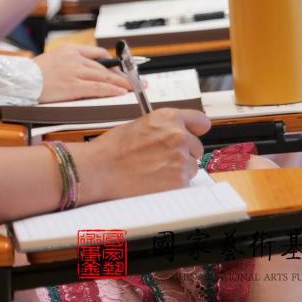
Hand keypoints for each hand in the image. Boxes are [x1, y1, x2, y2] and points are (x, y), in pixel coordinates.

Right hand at [34, 45, 129, 102]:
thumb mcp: (53, 61)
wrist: (19, 80)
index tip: (122, 69)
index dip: (113, 63)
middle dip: (122, 74)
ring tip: (133, 88)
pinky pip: (97, 87)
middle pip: (104, 66)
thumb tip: (88, 72)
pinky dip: (110, 90)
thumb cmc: (33, 74)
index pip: (98, 53)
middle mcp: (74, 57)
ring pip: (104, 76)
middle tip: (136, 80)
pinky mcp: (72, 86)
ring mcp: (73, 71)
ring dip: (121, 83)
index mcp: (70, 49)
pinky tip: (120, 92)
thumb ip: (70, 63)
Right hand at [80, 108, 212, 201]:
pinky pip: (185, 182)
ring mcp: (181, 159)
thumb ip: (165, 127)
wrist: (100, 169)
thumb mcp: (141, 125)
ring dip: (179, 169)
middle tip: (162, 158)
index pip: (201, 121)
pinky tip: (154, 179)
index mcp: (169, 118)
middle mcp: (179, 135)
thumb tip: (179, 131)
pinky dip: (173, 183)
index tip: (194, 133)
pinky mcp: (179, 180)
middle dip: (184, 152)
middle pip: (197, 146)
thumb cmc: (113, 148)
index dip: (196, 129)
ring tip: (155, 169)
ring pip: (192, 166)